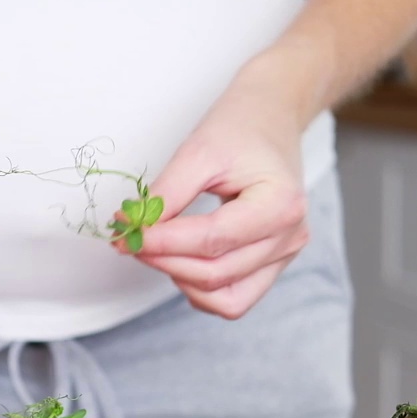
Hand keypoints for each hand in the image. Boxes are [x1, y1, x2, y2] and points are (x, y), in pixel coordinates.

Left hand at [127, 63, 313, 319]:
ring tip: (157, 248)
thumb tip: (133, 228)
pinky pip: (233, 298)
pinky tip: (180, 260)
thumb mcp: (198, 151)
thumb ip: (166, 194)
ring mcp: (284, 255)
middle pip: (216, 273)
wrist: (269, 119)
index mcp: (281, 205)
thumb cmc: (241, 129)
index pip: (212, 240)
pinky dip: (200, 288)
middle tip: (130, 239)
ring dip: (181, 277)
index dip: (163, 243)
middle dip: (164, 260)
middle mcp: (290, 237)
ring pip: (224, 297)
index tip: (126, 234)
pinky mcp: (272, 265)